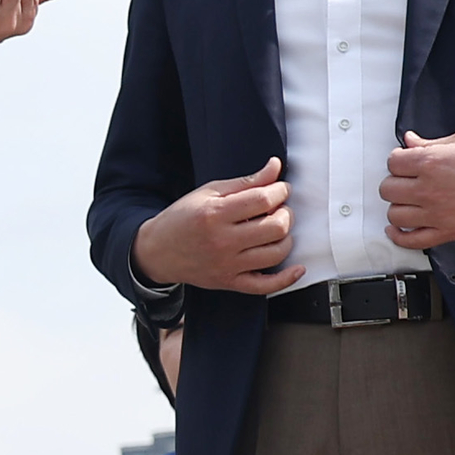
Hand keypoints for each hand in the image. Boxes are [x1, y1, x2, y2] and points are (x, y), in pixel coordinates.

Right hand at [131, 163, 302, 294]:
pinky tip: (297, 268)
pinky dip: (287, 279)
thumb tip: (275, 167)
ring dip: (286, 238)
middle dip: (286, 214)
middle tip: (278, 209)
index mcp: (216, 214)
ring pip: (276, 253)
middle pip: (275, 227)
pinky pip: (265, 286)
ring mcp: (227, 264)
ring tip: (277, 229)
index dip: (280, 191)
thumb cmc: (183, 218)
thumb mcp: (209, 192)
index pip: (263, 200)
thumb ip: (245, 182)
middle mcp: (223, 241)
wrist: (157, 251)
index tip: (280, 189)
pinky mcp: (230, 282)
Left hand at [382, 130, 454, 248]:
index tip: (405, 161)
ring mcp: (438, 214)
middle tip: (408, 179)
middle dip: (396, 181)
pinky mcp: (448, 232)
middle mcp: (430, 189)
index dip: (399, 159)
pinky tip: (397, 229)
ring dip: (398, 206)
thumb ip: (432, 144)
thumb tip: (411, 141)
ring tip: (408, 200)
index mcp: (433, 162)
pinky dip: (399, 236)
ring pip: (395, 214)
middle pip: (388, 189)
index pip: (393, 162)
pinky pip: (412, 241)